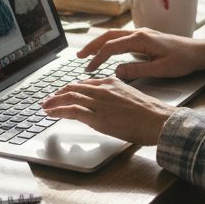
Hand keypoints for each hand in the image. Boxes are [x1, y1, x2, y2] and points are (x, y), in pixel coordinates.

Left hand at [41, 77, 171, 145]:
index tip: (64, 93)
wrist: (158, 120)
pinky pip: (72, 110)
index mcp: (112, 83)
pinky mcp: (97, 116)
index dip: (72, 88)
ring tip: (45, 106)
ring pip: (69, 97)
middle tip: (49, 99)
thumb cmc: (150, 114)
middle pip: (74, 88)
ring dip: (54, 102)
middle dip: (58, 93)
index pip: (86, 83)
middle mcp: (103, 89)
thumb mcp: (131, 98)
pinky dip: (58, 110)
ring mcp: (99, 102)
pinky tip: (51, 113)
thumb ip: (116, 99)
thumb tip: (109, 107)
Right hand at [77, 28, 204, 79]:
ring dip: (99, 44)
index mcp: (141, 39)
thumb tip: (116, 71)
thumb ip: (137, 70)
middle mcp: (139, 33)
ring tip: (87, 54)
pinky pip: (122, 38)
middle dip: (92, 46)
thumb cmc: (182, 60)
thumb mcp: (160, 70)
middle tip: (79, 57)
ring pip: (114, 36)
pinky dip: (109, 44)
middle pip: (108, 36)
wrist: (198, 52)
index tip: (88, 68)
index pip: (111, 47)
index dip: (97, 58)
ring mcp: (142, 34)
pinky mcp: (145, 38)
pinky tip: (106, 52)